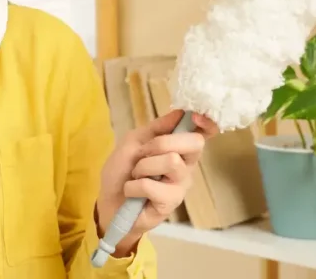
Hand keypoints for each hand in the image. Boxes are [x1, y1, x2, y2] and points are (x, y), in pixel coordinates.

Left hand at [95, 109, 215, 256]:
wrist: (108, 202)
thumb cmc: (122, 171)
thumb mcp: (134, 142)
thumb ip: (156, 128)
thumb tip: (180, 112)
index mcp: (179, 148)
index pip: (205, 133)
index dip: (207, 123)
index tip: (196, 117)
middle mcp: (186, 165)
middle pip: (193, 142)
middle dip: (162, 142)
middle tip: (143, 154)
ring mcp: (181, 185)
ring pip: (171, 161)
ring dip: (143, 166)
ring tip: (136, 176)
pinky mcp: (170, 204)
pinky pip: (152, 185)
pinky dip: (134, 186)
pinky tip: (133, 193)